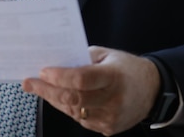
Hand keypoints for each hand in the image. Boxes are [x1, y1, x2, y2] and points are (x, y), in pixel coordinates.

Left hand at [22, 46, 160, 135]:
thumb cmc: (128, 68)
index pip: (81, 79)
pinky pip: (81, 120)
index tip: (43, 71)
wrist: (152, 90)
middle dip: (47, 91)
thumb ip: (83, 58)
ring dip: (53, 100)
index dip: (59, 77)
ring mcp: (111, 117)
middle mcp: (113, 99)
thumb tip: (56, 62)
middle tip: (31, 83)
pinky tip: (59, 98)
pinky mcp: (108, 128)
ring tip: (40, 88)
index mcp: (114, 76)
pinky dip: (68, 108)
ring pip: (73, 112)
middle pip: (73, 99)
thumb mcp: (108, 55)